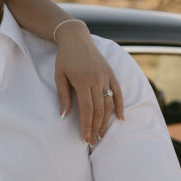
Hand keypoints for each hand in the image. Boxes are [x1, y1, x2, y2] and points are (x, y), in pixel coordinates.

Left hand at [54, 21, 124, 142]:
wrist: (76, 38)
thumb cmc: (64, 58)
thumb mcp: (59, 76)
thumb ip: (63, 96)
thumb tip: (64, 116)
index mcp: (83, 81)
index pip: (87, 110)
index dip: (87, 126)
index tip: (85, 138)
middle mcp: (97, 80)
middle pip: (99, 110)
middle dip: (96, 128)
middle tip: (93, 141)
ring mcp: (106, 77)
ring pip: (109, 104)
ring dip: (106, 121)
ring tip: (102, 134)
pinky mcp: (111, 73)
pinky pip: (118, 92)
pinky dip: (120, 106)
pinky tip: (120, 118)